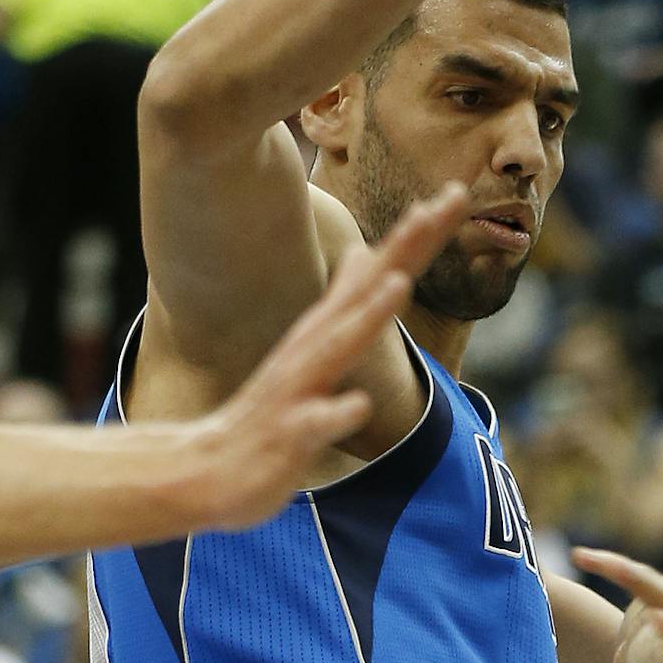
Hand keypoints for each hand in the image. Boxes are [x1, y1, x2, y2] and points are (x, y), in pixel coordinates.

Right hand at [183, 184, 468, 529]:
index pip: (380, 272)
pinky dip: (337, 411)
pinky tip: (356, 404)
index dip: (416, 236)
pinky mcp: (289, 435)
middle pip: (367, 291)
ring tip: (398, 284)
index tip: (455, 192)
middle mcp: (313, 349)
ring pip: (337, 348)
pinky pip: (316, 423)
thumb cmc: (273, 411)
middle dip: (405, 248)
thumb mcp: (313, 348)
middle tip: (444, 203)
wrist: (208, 470)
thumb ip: (342, 303)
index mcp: (327, 331)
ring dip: (367, 316)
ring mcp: (300, 389)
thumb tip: (365, 256)